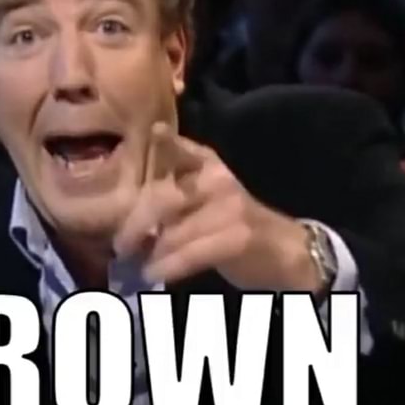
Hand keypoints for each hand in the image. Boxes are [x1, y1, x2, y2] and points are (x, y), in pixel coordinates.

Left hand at [113, 122, 323, 292]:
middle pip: (164, 197)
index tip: (154, 131)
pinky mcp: (237, 237)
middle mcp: (218, 180)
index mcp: (208, 165)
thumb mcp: (205, 197)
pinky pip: (190, 253)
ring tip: (138, 264)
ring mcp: (229, 208)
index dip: (167, 141)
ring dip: (151, 252)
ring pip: (173, 231)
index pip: (183, 149)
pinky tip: (155, 273)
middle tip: (121, 246)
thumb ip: (172, 195)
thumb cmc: (232, 222)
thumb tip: (128, 217)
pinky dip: (167, 266)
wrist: (283, 249)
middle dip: (135, 223)